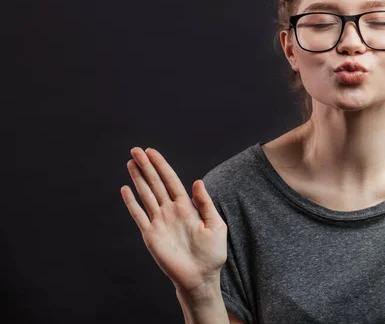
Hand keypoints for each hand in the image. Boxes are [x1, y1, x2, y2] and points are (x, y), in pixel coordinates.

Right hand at [120, 147, 227, 292]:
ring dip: (137, 179)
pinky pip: (138, 215)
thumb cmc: (212, 254)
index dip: (161, 166)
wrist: (201, 277)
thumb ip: (205, 203)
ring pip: (146, 195)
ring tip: (130, 163)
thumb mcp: (215, 225)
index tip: (151, 152)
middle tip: (135, 150)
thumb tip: (197, 181)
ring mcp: (159, 222)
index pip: (171, 180)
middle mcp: (170, 211)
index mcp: (186, 207)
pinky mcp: (150, 235)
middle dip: (146, 166)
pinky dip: (131, 203)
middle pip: (155, 183)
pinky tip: (125, 189)